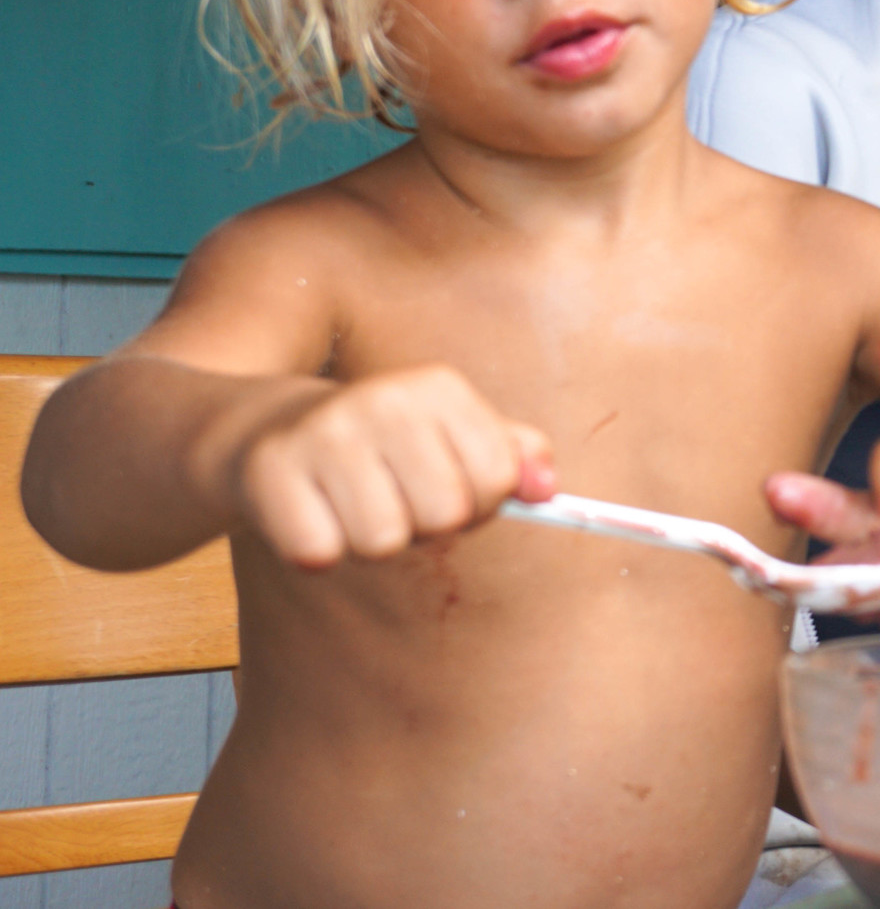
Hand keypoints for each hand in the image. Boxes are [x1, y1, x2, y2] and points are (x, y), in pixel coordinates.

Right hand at [233, 365, 553, 567]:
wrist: (272, 429)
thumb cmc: (384, 443)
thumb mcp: (454, 434)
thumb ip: (515, 458)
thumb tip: (548, 489)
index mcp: (438, 387)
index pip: (498, 477)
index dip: (481, 501)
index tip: (451, 485)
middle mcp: (382, 399)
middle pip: (445, 515)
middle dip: (426, 525)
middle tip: (394, 497)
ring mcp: (324, 433)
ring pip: (383, 541)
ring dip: (369, 540)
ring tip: (350, 501)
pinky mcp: (271, 472)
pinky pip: (320, 553)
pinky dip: (317, 548)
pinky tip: (310, 510)